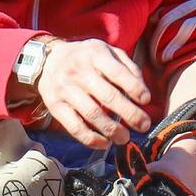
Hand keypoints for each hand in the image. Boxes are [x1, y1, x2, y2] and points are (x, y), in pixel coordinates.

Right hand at [35, 38, 152, 149]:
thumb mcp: (107, 51)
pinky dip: (91, 139)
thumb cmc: (86, 59)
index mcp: (95, 54)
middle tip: (144, 125)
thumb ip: (128, 67)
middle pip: (107, 96)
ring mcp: (65, 89)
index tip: (146, 100)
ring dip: (112, 129)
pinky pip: (74, 127)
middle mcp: (78, 71)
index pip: (117, 73)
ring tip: (125, 138)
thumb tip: (143, 91)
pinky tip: (105, 143)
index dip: (134, 88)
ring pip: (92, 114)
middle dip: (130, 113)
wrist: (49, 60)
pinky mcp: (55, 106)